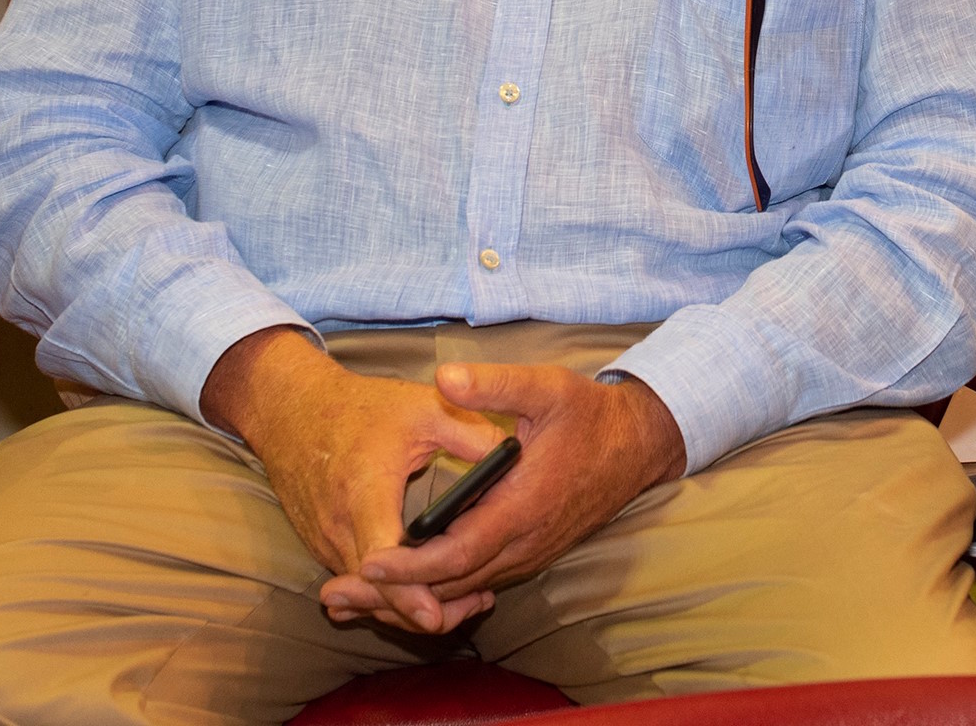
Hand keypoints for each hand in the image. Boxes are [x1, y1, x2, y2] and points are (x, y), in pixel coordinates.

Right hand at [199, 327, 510, 634]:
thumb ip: (469, 432)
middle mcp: (338, 527)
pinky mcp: (324, 548)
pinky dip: (389, 592)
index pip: (382, 556)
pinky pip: (358, 582)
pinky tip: (428, 589)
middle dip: (422, 609)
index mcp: (363, 491)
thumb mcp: (422, 407)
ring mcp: (326, 543)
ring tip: (464, 604)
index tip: (434, 614)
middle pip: (377, 590)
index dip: (407, 588)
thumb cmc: (362, 408)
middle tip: (474, 607)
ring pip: (368, 594)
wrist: (292, 412)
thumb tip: (514, 456)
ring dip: (408, 604)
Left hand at [320, 363, 686, 633]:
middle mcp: (525, 541)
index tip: (367, 563)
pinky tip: (404, 587)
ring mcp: (529, 554)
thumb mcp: (547, 387)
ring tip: (354, 597)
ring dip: (412, 597)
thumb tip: (447, 379)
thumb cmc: (589, 415)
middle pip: (453, 583)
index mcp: (524, 505)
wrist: (636, 446)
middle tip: (338, 594)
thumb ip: (495, 385)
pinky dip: (439, 591)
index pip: (459, 550)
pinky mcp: (529, 556)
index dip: (412, 564)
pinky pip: (478, 583)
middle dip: (395, 593)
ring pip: (463, 590)